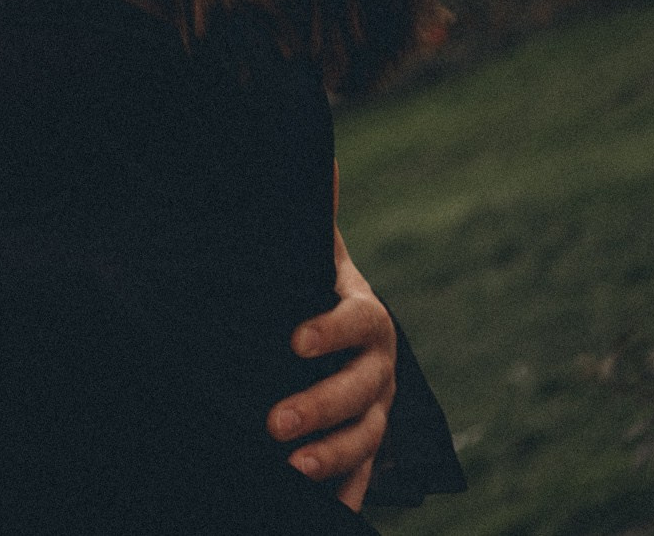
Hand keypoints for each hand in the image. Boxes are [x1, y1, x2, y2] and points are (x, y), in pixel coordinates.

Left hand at [265, 229, 395, 508]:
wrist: (319, 320)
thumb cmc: (300, 278)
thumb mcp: (298, 246)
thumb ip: (305, 208)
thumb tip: (315, 154)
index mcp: (363, 313)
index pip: (359, 321)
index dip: (331, 331)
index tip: (292, 340)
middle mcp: (380, 364)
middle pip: (364, 391)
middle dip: (322, 408)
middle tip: (273, 423)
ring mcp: (375, 407)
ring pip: (368, 437)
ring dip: (334, 455)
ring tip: (290, 469)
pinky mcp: (361, 442)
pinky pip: (363, 475)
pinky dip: (348, 493)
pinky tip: (329, 511)